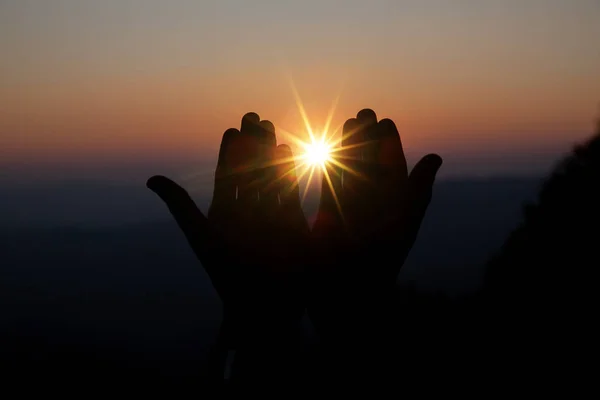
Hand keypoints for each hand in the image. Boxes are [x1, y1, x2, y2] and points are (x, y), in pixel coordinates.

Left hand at [147, 112, 308, 349]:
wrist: (263, 307)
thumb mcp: (203, 237)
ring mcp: (269, 218)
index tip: (232, 129)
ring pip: (269, 178)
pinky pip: (289, 195)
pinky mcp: (292, 226)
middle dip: (252, 145)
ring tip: (271, 127)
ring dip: (270, 153)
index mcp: (224, 214)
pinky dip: (288, 173)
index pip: (225, 176)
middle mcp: (246, 213)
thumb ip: (180, 206)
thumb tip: (151, 179)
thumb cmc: (230, 275)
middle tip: (254, 117)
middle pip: (248, 172)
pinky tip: (287, 152)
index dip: (228, 152)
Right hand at [309, 108, 441, 345]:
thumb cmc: (376, 270)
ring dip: (346, 152)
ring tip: (345, 126)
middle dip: (366, 141)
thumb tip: (435, 157)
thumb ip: (415, 193)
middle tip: (362, 114)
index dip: (388, 145)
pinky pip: (326, 194)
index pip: (392, 169)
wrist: (347, 307)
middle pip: (369, 168)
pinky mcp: (324, 227)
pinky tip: (315, 156)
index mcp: (391, 210)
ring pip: (348, 177)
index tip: (383, 120)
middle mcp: (371, 210)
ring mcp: (347, 217)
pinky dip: (323, 174)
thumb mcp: (398, 229)